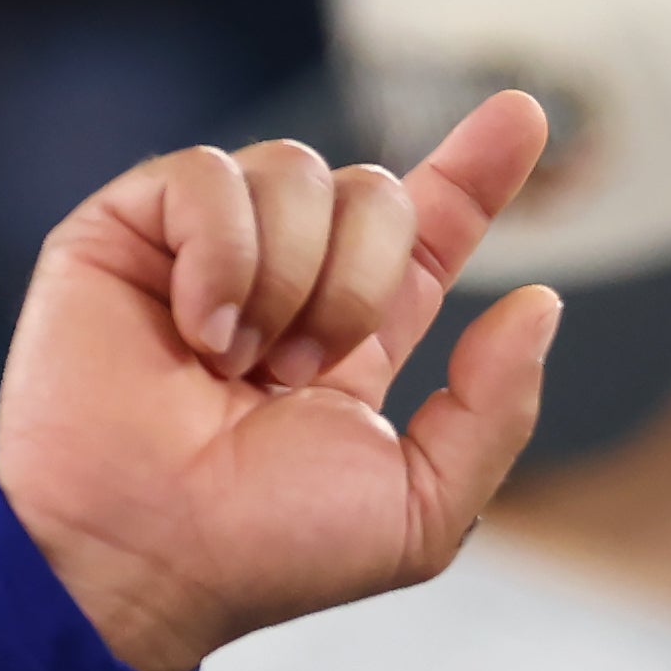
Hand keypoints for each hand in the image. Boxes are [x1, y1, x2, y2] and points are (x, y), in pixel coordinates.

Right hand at [0, 95, 564, 670]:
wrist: (146, 554)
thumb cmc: (268, 549)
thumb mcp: (421, 506)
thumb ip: (495, 409)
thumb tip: (541, 301)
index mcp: (358, 334)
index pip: (429, 228)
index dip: (478, 169)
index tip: (524, 116)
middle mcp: (287, 280)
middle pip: (376, 191)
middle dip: (363, 281)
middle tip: (303, 372)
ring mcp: (206, 248)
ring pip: (299, 170)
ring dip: (291, 279)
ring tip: (240, 364)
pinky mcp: (129, 229)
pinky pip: (208, 175)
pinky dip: (221, 256)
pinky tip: (196, 330)